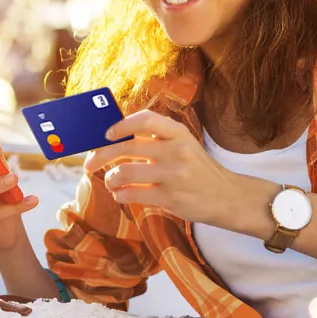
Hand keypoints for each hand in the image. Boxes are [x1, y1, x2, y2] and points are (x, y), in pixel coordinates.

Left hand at [83, 110, 237, 226]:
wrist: (228, 196)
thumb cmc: (196, 169)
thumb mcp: (183, 145)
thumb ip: (154, 140)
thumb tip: (111, 137)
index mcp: (178, 133)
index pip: (145, 120)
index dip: (121, 125)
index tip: (106, 134)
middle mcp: (176, 150)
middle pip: (127, 147)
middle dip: (100, 155)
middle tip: (89, 164)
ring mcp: (174, 175)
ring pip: (125, 172)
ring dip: (110, 179)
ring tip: (111, 182)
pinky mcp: (171, 197)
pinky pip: (133, 194)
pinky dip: (120, 195)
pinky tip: (120, 195)